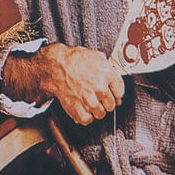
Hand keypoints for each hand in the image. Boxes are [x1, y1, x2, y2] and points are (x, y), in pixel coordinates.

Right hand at [3, 42, 124, 124]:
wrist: (54, 66)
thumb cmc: (72, 59)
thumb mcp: (93, 55)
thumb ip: (106, 65)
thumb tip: (111, 73)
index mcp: (107, 73)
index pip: (120, 90)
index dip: (116, 93)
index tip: (113, 94)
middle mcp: (100, 87)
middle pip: (112, 104)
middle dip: (107, 102)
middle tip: (100, 99)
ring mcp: (89, 99)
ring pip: (100, 113)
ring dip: (97, 111)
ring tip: (92, 105)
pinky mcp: (77, 107)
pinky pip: (87, 119)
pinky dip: (86, 118)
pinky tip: (85, 111)